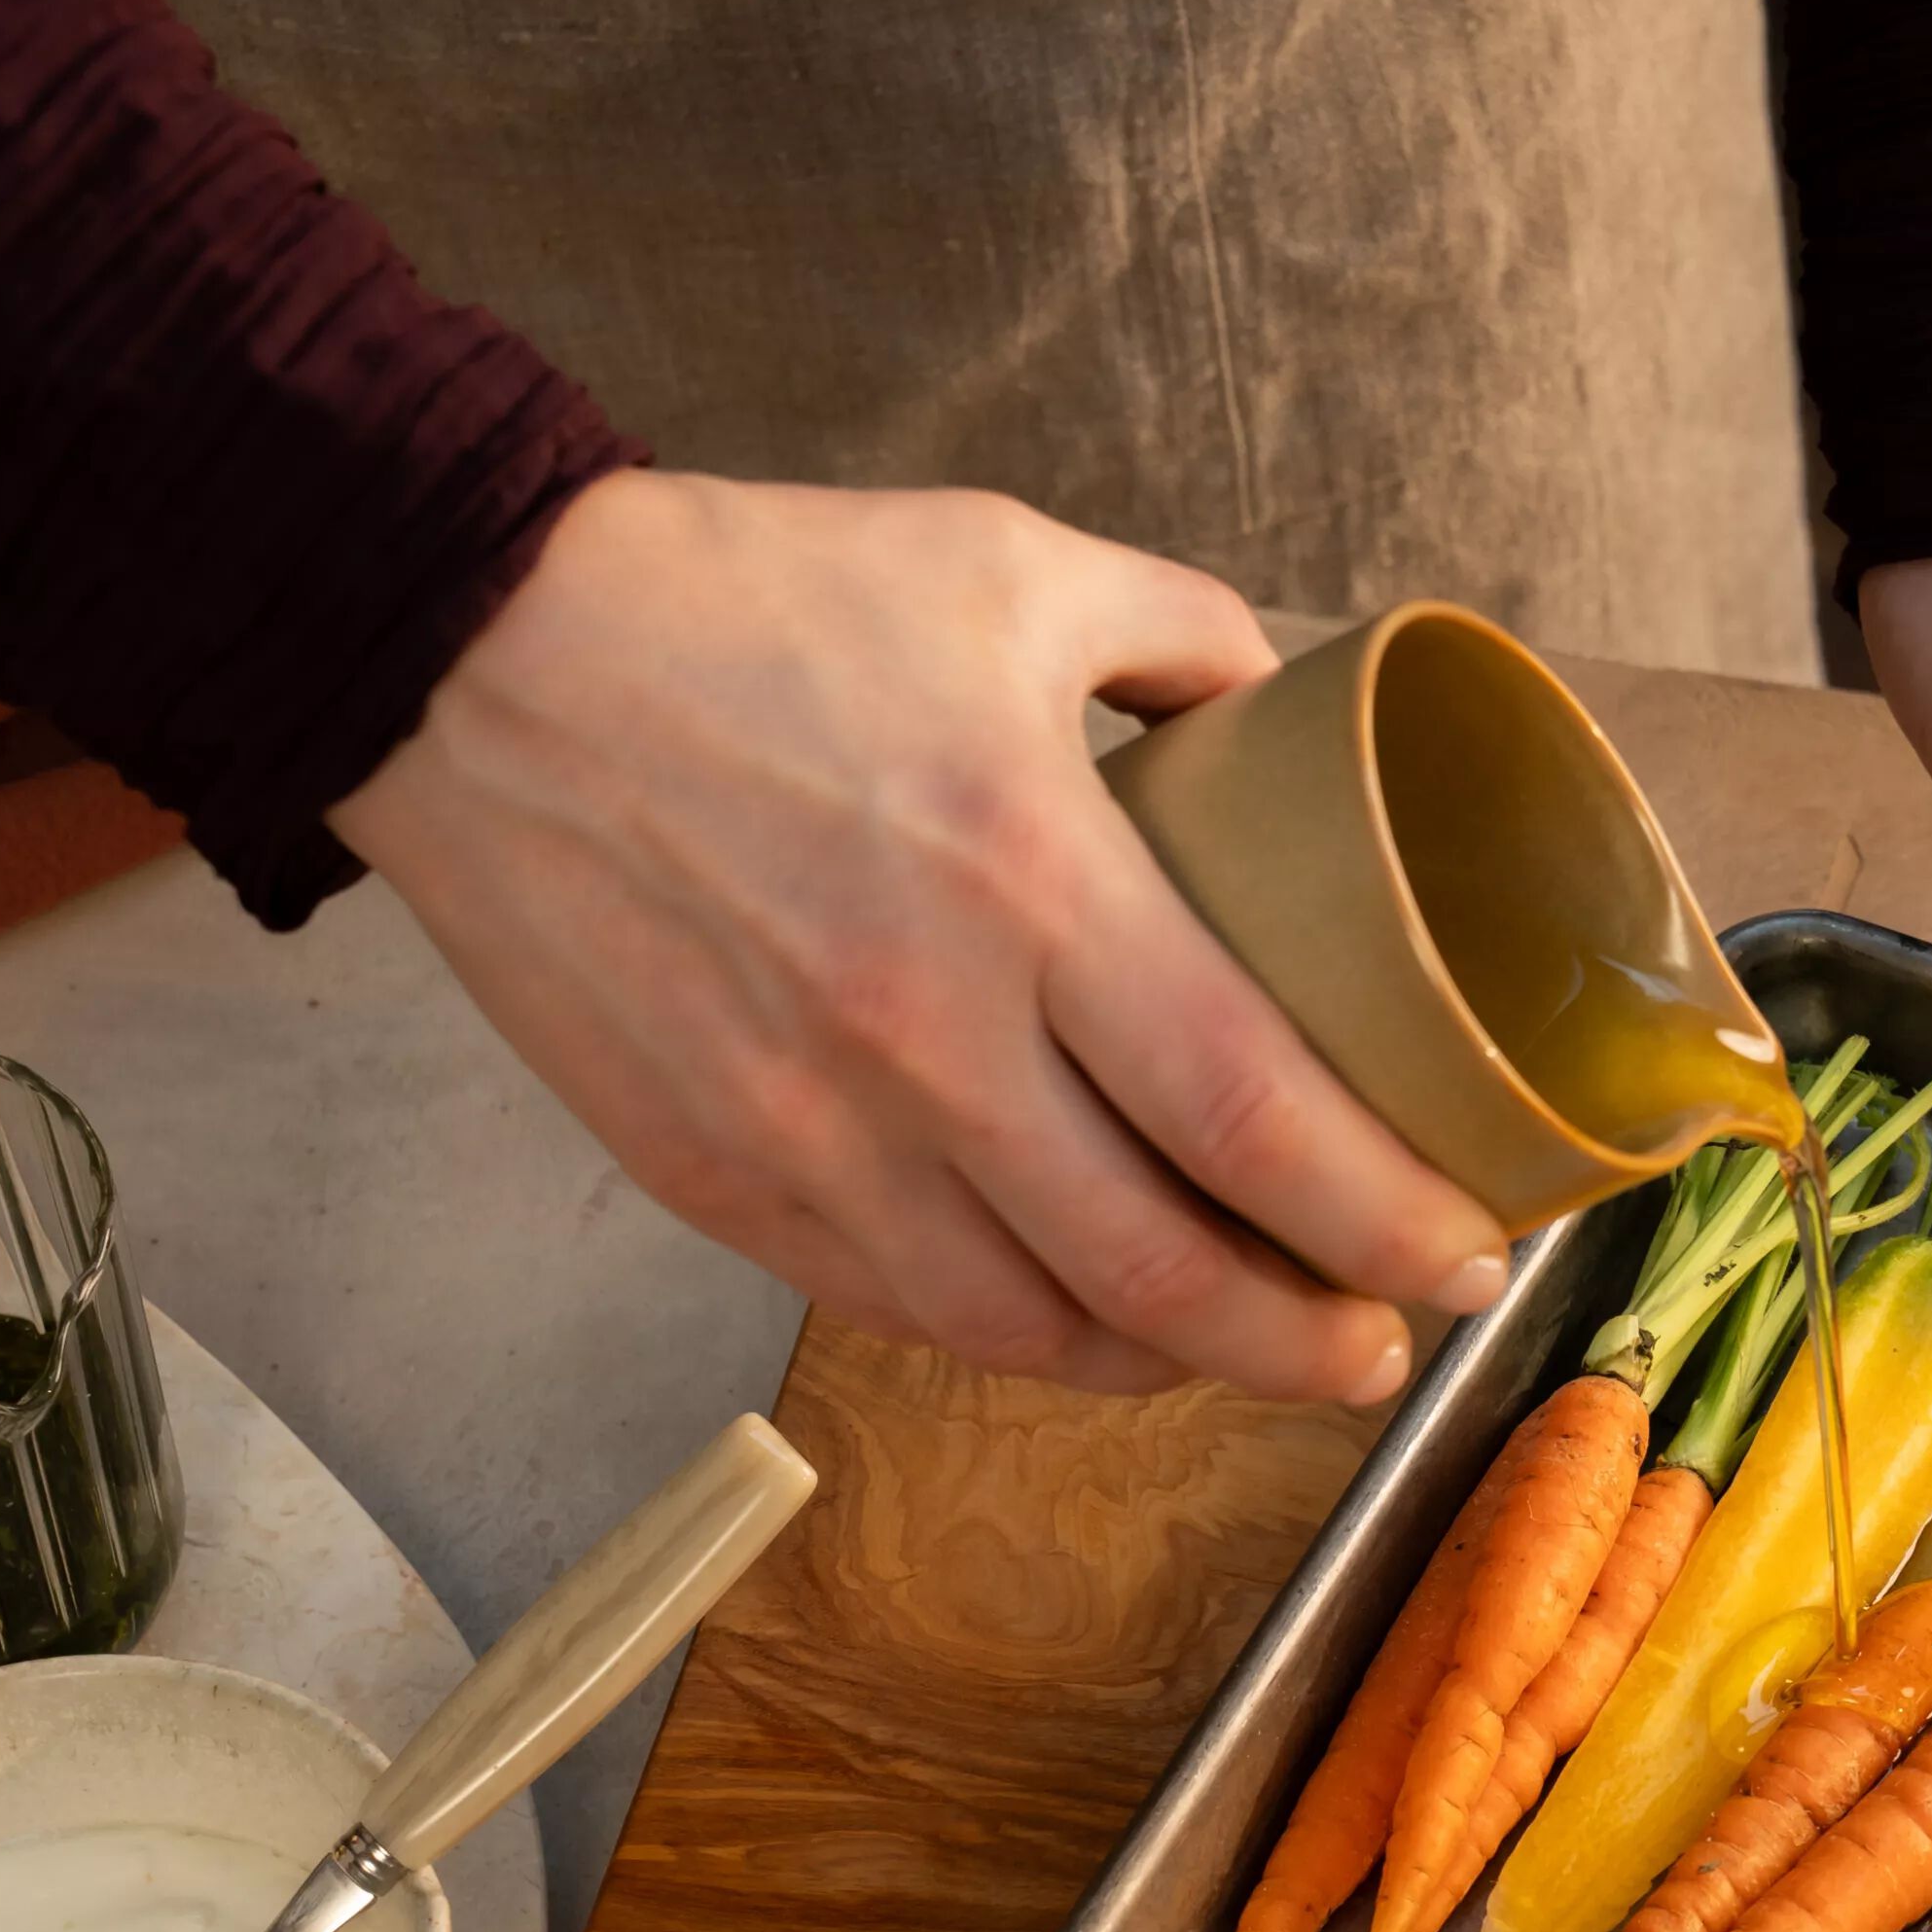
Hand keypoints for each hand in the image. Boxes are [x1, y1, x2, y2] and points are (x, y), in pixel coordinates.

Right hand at [335, 469, 1505, 1404]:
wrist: (465, 652)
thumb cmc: (743, 599)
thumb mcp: (1004, 565)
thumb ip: (1177, 636)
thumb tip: (1283, 709)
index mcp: (1030, 883)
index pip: (1258, 1118)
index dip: (1386, 1220)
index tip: (1467, 1256)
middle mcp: (928, 1041)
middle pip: (1165, 1274)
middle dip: (1306, 1344)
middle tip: (1378, 1346)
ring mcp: (812, 1130)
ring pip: (1033, 1329)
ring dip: (1167, 1366)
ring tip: (1243, 1344)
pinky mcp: (716, 1175)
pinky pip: (903, 1309)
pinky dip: (1018, 1337)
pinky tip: (1081, 1317)